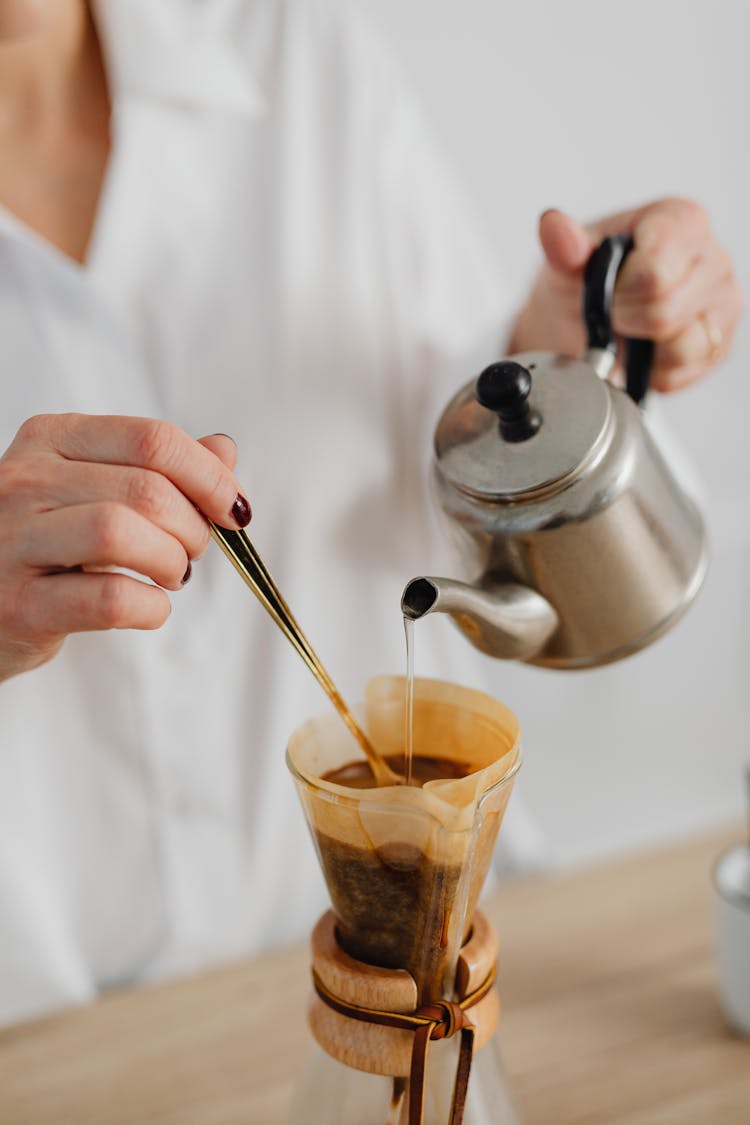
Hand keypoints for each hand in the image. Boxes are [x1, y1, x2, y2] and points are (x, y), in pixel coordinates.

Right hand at [0, 416, 247, 682]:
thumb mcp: (93, 491)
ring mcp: (13, 541)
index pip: (152, 439)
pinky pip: (108, 600)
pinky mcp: (18, 605)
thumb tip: (224, 451)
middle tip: (191, 552)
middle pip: (146, 489)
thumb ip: (157, 468)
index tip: (233, 508)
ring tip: (169, 576)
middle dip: (193, 528)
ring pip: (120, 532)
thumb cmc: (43, 545)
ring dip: (170, 561)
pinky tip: (148, 607)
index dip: (210, 477)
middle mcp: (24, 481)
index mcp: (50, 439)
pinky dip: (150, 607)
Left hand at [509, 198, 742, 390]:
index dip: (621, 291)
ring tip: (629, 331)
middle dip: (625, 321)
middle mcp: (712, 257)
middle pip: (666, 311)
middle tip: (612, 314)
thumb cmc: (587, 280)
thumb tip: (554, 226)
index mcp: (681, 220)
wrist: (584, 318)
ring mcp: (722, 303)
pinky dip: (652, 372)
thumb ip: (564, 246)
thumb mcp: (567, 261)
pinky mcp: (718, 345)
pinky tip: (642, 351)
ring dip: (641, 349)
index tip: (607, 289)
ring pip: (681, 348)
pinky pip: (681, 372)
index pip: (656, 269)